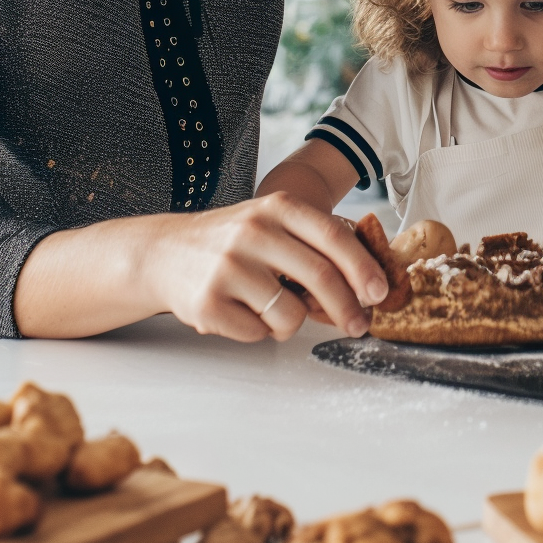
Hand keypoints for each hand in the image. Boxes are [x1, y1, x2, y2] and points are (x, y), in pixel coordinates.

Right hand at [142, 193, 389, 342]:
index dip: (362, 268)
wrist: (163, 252)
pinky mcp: (208, 302)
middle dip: (348, 309)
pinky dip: (258, 332)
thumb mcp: (270, 223)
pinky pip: (257, 334)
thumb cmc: (231, 242)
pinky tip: (241, 311)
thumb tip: (366, 282)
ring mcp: (228, 268)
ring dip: (291, 324)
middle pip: (320, 278)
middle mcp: (253, 232)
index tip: (380, 293)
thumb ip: (313, 243)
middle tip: (358, 325)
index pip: (333, 237)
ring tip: (270, 309)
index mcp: (276, 208)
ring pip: (289, 316)